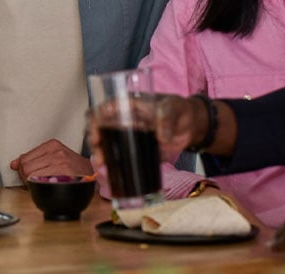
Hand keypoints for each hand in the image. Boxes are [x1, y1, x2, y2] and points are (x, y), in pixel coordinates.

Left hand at [11, 139, 92, 180]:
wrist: (93, 174)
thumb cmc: (73, 167)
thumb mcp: (54, 156)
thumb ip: (33, 158)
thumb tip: (14, 164)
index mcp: (52, 145)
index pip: (24, 158)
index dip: (22, 169)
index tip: (27, 174)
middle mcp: (56, 152)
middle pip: (25, 167)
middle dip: (25, 176)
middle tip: (33, 180)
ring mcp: (61, 163)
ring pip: (31, 175)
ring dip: (32, 182)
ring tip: (41, 183)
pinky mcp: (65, 174)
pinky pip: (41, 182)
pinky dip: (40, 186)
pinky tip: (47, 186)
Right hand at [87, 95, 201, 165]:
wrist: (191, 125)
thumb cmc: (177, 109)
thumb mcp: (172, 108)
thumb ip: (166, 119)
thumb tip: (162, 138)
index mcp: (124, 107)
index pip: (100, 112)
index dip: (93, 124)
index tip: (96, 138)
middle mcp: (120, 122)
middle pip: (99, 133)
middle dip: (95, 147)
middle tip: (100, 160)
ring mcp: (127, 139)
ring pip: (107, 148)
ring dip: (102, 159)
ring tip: (104, 171)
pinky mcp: (135, 152)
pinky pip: (121, 161)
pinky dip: (115, 169)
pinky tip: (112, 178)